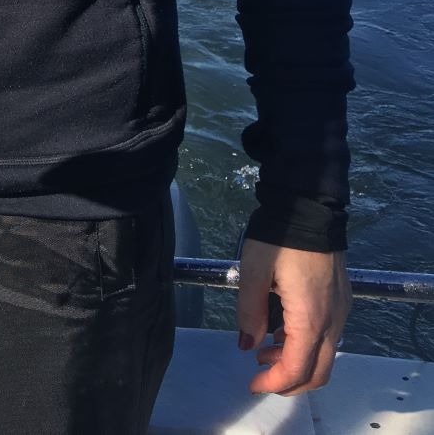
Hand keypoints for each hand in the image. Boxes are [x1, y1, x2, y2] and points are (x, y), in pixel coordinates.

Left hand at [237, 239, 351, 395]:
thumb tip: (246, 344)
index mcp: (311, 318)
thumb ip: (249, 311)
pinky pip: (329, 335)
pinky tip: (284, 331)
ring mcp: (341, 309)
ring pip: (326, 355)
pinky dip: (308, 344)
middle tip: (260, 374)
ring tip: (266, 349)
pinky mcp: (342, 298)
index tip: (252, 384)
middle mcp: (333, 320)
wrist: (310, 205)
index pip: (297, 369)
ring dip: (298, 362)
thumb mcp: (253, 270)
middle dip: (289, 381)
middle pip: (318, 372)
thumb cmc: (278, 236)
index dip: (274, 383)